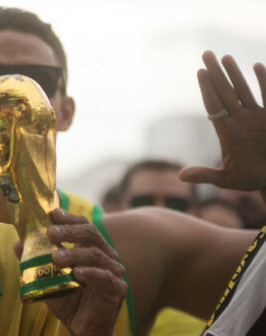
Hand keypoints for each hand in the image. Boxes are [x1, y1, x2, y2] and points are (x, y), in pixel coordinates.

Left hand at [44, 209, 126, 335]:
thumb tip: (17, 243)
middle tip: (50, 232)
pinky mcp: (117, 289)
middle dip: (69, 231)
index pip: (83, 225)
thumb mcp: (46, 279)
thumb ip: (34, 261)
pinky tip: (77, 274)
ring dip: (74, 253)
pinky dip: (91, 273)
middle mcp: (105, 255)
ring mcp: (114, 271)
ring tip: (55, 256)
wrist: (83, 330)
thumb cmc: (68, 301)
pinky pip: (105, 277)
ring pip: (95, 254)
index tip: (52, 213)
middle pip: (91, 234)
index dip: (69, 218)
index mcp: (91, 248)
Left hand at [180, 51, 265, 194]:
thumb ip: (205, 176)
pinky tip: (257, 66)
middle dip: (215, 74)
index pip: (214, 105)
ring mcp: (257, 118)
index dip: (207, 89)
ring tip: (225, 57)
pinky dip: (264, 82)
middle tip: (206, 53)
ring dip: (235, 74)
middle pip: (225, 92)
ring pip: (244, 91)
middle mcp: (240, 121)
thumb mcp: (226, 179)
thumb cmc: (251, 179)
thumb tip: (181, 177)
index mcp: (227, 132)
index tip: (199, 72)